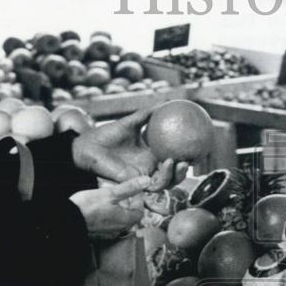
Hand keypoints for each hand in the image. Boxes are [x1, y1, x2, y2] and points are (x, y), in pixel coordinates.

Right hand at [70, 175, 149, 239]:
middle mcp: (119, 229)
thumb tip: (146, 181)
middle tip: (121, 195)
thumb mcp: (110, 193)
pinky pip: (107, 225)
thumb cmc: (88, 207)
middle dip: (127, 205)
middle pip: (129, 217)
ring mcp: (107, 234)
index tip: (132, 192)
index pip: (140, 212)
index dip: (138, 201)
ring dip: (117, 211)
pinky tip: (98, 209)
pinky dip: (107, 217)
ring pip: (118, 221)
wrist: (66, 221)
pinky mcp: (97, 234)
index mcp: (125, 220)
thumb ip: (129, 187)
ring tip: (108, 200)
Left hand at [71, 105, 188, 189]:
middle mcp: (148, 167)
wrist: (88, 148)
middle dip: (185, 170)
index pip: (171, 158)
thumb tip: (165, 102)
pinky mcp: (136, 183)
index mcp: (149, 154)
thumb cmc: (105, 135)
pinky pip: (154, 183)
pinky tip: (167, 162)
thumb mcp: (130, 122)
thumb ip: (147, 114)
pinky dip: (163, 175)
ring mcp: (143, 176)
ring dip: (176, 174)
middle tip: (193, 159)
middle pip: (173, 174)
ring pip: (167, 182)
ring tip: (181, 162)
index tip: (197, 146)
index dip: (185, 156)